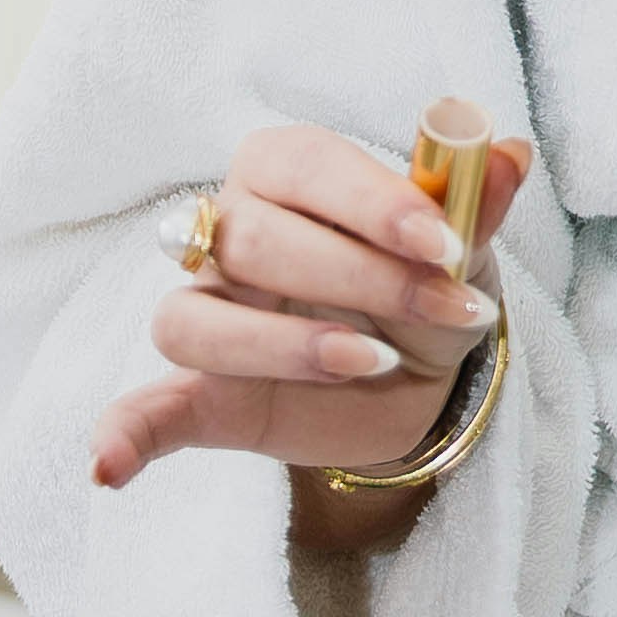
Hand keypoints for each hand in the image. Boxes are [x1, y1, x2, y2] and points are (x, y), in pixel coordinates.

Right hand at [90, 119, 532, 560]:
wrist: (425, 379)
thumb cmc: (428, 285)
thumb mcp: (466, 249)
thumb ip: (476, 202)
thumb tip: (508, 151)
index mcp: (288, 173)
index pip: (302, 164)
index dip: (370, 200)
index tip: (445, 242)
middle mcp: (232, 233)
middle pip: (255, 241)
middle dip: (361, 277)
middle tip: (448, 309)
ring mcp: (211, 314)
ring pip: (196, 319)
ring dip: (284, 346)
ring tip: (375, 363)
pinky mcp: (203, 394)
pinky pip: (147, 409)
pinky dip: (124, 434)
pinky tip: (108, 465)